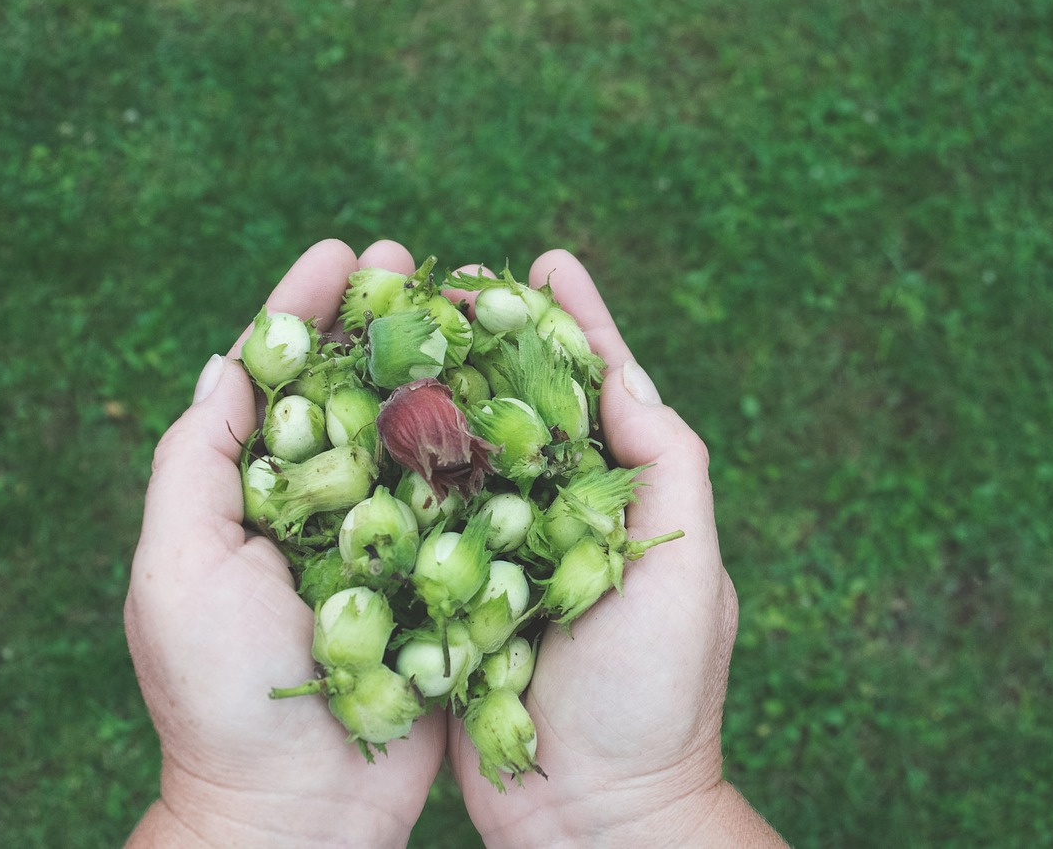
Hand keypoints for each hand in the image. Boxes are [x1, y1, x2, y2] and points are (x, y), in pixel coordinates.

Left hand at [124, 240, 445, 847]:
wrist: (294, 812)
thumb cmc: (217, 692)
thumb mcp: (177, 567)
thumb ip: (198, 461)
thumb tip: (228, 361)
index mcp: (249, 496)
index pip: (275, 379)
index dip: (302, 309)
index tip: (341, 253)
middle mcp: (316, 509)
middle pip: (351, 392)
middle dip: (377, 322)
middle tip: (411, 260)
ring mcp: (380, 544)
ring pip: (412, 438)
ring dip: (437, 371)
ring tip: (467, 309)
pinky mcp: (435, 583)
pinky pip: (461, 505)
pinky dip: (482, 451)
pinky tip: (510, 399)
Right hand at [448, 251, 785, 846]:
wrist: (591, 818)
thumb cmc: (653, 698)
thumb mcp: (684, 571)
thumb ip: (666, 467)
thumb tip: (624, 374)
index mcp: (625, 500)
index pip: (600, 390)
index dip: (576, 321)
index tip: (547, 260)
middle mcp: (563, 517)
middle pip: (523, 408)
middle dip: (490, 341)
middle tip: (448, 282)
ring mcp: (505, 554)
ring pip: (468, 455)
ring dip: (439, 393)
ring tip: (402, 334)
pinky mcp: (455, 595)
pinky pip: (424, 519)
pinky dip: (401, 470)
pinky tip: (368, 426)